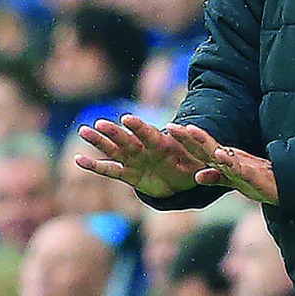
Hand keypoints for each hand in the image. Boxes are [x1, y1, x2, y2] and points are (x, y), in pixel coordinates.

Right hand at [76, 115, 207, 197]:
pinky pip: (109, 170)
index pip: (149, 133)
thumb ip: (203, 162)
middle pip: (126, 139)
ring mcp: (133, 160)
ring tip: (83, 131)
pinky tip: (79, 160)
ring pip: (113, 150)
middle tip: (98, 123)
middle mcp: (144, 149)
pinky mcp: (128, 175)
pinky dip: (95, 165)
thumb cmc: (192, 165)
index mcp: (161, 144)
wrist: (182, 176)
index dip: (139, 127)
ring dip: (98, 142)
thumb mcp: (201, 163)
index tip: (127, 118)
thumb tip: (215, 160)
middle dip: (113, 132)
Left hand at [167, 124, 278, 204]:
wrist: (286, 187)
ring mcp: (241, 165)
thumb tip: (198, 175)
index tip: (168, 128)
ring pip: (219, 151)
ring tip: (189, 130)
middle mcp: (231, 158)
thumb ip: (216, 177)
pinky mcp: (252, 174)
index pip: (201, 148)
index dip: (185, 139)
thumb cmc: (259, 182)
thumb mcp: (233, 181)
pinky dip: (227, 161)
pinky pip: (237, 167)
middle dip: (188, 136)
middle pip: (205, 145)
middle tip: (170, 125)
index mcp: (225, 160)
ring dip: (204, 140)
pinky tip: (217, 155)